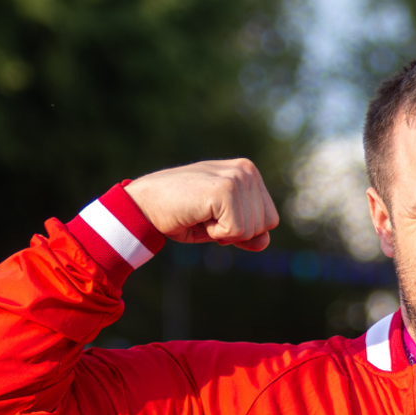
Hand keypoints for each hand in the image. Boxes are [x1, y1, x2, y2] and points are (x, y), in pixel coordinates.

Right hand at [123, 159, 279, 250]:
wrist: (145, 205)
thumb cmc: (182, 214)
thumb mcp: (222, 225)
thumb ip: (248, 232)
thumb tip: (265, 241)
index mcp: (248, 172)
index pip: (270, 219)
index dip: (244, 229)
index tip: (216, 216)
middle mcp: (246, 170)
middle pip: (266, 225)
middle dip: (236, 231)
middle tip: (207, 216)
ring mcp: (236, 177)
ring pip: (252, 230)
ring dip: (224, 232)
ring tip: (201, 214)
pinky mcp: (225, 189)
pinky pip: (236, 232)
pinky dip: (216, 233)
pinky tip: (198, 215)